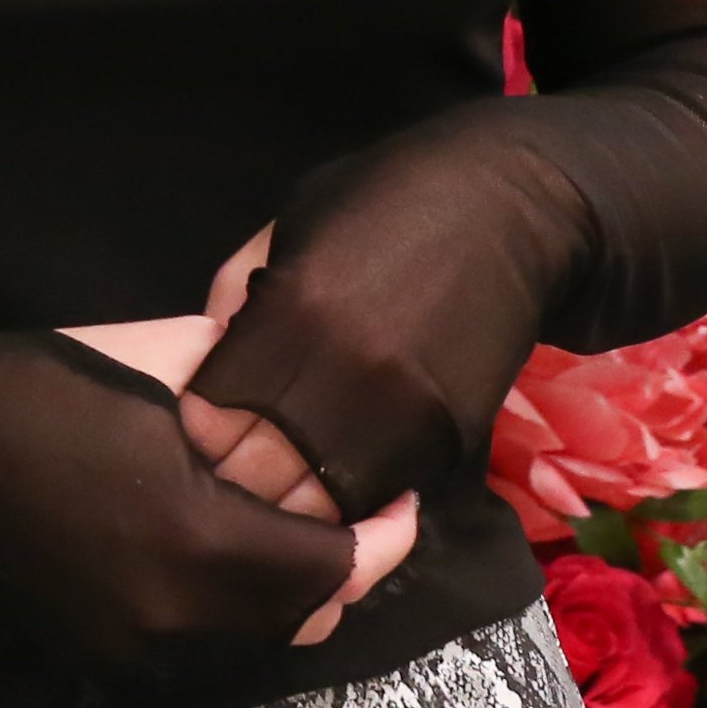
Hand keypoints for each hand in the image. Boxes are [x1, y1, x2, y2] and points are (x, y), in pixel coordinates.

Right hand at [0, 327, 358, 675]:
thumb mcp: (167, 357)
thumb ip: (254, 380)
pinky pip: (199, 637)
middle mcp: (173, 611)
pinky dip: (233, 602)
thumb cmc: (54, 381)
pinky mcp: (104, 648)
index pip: (327, 567)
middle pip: (301, 617)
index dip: (381, 538)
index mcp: (196, 538)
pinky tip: (235, 547)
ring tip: (305, 528)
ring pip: (253, 634)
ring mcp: (134, 641)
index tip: (402, 500)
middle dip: (346, 571)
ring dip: (292, 591)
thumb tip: (318, 379)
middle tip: (364, 516)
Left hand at [175, 116, 589, 519]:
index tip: (200, 432)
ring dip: (295, 508)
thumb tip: (201, 357)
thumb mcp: (294, 221)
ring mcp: (400, 416)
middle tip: (233, 474)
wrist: (511, 207)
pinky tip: (339, 480)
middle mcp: (339, 375)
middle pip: (256, 478)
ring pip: (320, 507)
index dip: (195, 436)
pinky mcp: (447, 438)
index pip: (208, 422)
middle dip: (236, 483)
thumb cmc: (390, 199)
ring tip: (283, 491)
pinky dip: (354, 499)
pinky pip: (381, 495)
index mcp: (288, 315)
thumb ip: (239, 289)